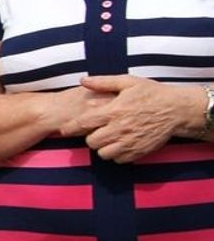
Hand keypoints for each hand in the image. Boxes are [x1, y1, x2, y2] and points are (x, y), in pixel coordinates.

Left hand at [69, 75, 202, 162]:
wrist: (177, 110)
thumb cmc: (151, 94)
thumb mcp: (128, 82)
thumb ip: (104, 82)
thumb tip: (83, 80)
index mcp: (113, 111)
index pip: (84, 124)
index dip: (71, 128)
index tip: (64, 129)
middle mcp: (119, 129)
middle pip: (91, 142)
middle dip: (90, 137)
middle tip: (96, 131)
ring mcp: (129, 142)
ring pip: (103, 153)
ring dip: (102, 147)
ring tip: (108, 138)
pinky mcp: (139, 152)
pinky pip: (119, 160)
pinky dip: (116, 155)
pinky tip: (120, 144)